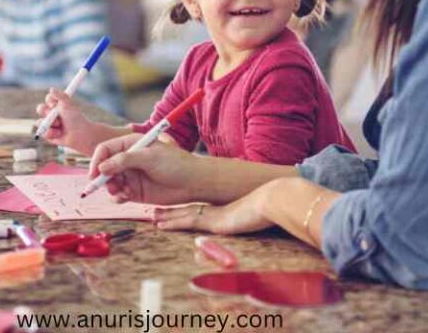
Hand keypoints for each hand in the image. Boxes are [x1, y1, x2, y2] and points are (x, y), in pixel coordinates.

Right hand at [35, 88, 95, 154]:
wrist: (80, 135)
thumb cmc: (75, 119)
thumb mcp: (68, 105)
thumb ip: (60, 96)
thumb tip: (51, 89)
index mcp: (57, 105)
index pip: (48, 99)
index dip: (50, 101)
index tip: (55, 104)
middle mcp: (51, 113)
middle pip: (40, 108)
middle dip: (45, 112)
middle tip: (53, 115)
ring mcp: (48, 124)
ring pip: (39, 121)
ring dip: (50, 123)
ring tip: (60, 125)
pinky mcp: (47, 134)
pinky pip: (42, 132)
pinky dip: (50, 132)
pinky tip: (59, 134)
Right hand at [88, 134, 201, 204]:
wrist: (193, 183)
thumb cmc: (175, 164)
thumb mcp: (149, 157)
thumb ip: (125, 160)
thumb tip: (102, 167)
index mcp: (130, 144)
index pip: (105, 149)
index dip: (97, 160)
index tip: (95, 174)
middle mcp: (127, 159)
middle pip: (104, 167)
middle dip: (102, 178)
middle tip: (110, 185)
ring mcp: (130, 175)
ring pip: (109, 182)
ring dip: (111, 188)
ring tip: (122, 192)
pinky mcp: (134, 191)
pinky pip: (118, 194)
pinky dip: (117, 197)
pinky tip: (125, 197)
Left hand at [152, 181, 278, 234]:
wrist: (274, 201)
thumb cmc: (270, 209)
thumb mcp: (255, 217)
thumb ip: (246, 220)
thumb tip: (243, 224)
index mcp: (224, 210)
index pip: (200, 210)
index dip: (184, 212)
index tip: (173, 212)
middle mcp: (216, 210)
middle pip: (188, 211)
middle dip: (171, 213)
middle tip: (155, 213)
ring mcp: (213, 214)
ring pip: (184, 214)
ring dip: (167, 217)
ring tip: (153, 218)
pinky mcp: (214, 221)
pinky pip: (188, 221)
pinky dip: (173, 223)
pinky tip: (161, 225)